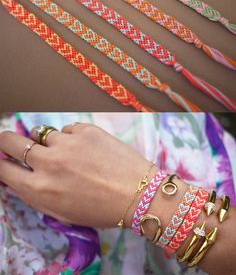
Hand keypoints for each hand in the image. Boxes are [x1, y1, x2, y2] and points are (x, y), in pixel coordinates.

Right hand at [0, 122, 150, 226]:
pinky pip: (67, 130)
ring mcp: (65, 143)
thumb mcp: (61, 212)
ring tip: (69, 154)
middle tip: (10, 143)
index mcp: (39, 189)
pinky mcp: (84, 129)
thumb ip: (35, 195)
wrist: (139, 193)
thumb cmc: (100, 209)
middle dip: (5, 141)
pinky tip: (87, 151)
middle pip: (10, 140)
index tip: (2, 159)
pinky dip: (72, 138)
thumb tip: (16, 179)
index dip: (0, 163)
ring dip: (49, 143)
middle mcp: (47, 163)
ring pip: (42, 134)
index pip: (2, 168)